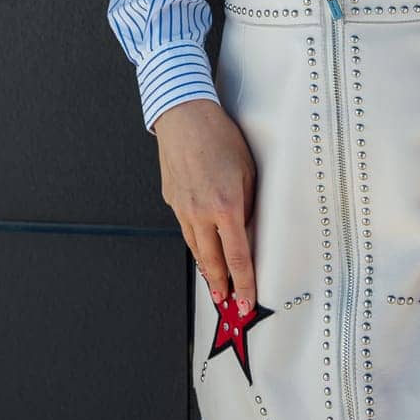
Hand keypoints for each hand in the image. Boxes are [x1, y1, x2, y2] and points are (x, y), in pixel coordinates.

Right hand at [153, 98, 258, 317]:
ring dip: (206, 268)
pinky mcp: (171, 199)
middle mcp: (201, 212)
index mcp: (225, 206)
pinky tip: (201, 247)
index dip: (244, 283)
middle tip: (227, 303)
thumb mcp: (247, 171)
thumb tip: (247, 228)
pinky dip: (195, 241)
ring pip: (195, 247)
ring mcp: (182, 207)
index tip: (246, 301)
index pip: (238, 257)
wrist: (184, 116)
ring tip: (215, 284)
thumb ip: (247, 204)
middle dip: (221, 286)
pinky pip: (185, 227)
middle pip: (212, 261)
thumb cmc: (219, 136)